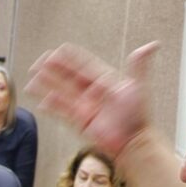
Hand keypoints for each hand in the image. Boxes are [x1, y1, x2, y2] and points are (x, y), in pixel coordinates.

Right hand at [25, 41, 157, 158]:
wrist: (133, 142)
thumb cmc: (138, 116)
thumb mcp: (138, 86)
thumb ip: (140, 65)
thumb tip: (152, 44)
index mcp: (104, 81)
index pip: (84, 66)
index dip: (71, 58)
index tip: (59, 50)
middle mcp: (92, 92)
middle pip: (68, 77)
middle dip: (54, 69)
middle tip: (41, 60)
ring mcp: (84, 106)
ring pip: (61, 92)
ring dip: (47, 85)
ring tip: (33, 78)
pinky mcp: (80, 121)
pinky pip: (62, 112)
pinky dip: (51, 106)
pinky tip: (41, 100)